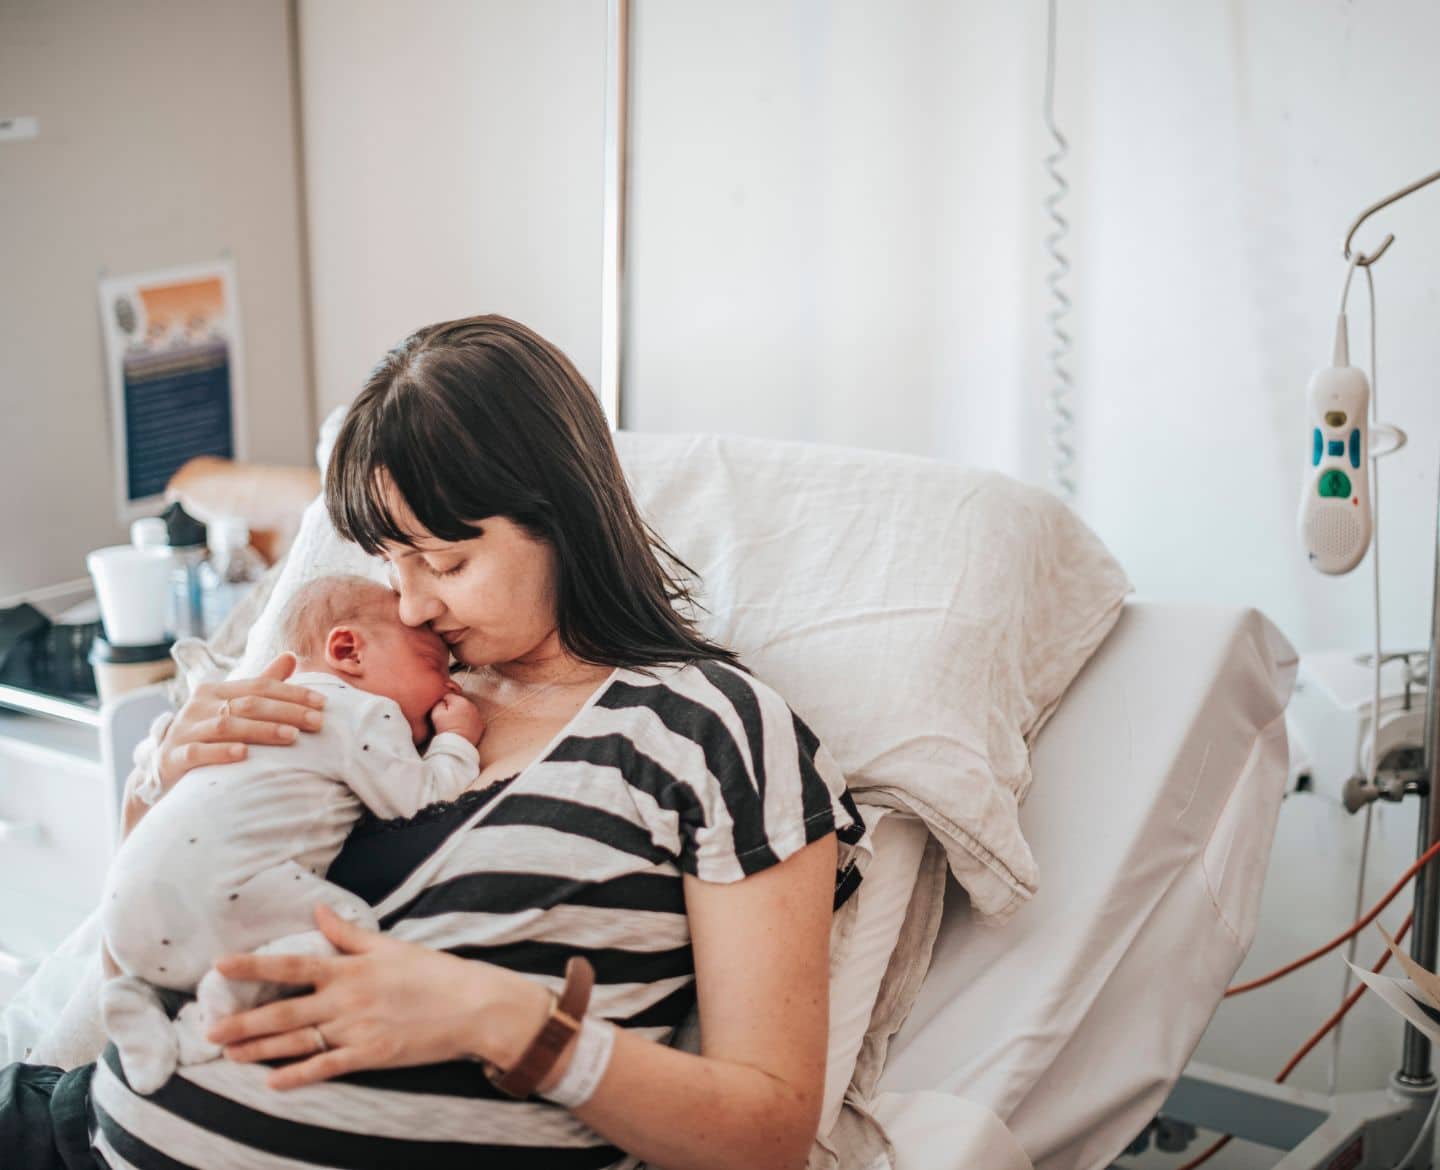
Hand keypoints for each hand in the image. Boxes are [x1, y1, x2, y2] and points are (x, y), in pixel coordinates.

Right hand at [154, 654, 326, 790]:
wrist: (163, 772)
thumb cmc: (208, 736)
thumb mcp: (232, 708)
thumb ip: (262, 684)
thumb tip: (291, 656)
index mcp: (215, 691)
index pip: (259, 686)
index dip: (292, 693)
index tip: (322, 703)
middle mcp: (198, 706)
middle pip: (248, 704)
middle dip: (287, 711)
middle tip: (317, 722)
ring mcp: (185, 731)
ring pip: (227, 726)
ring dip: (262, 730)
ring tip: (292, 736)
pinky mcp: (174, 757)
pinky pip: (198, 752)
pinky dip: (221, 752)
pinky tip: (244, 755)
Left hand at [206, 904, 536, 1089]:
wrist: (472, 1005)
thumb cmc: (432, 972)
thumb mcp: (389, 945)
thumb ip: (347, 932)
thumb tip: (317, 908)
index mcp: (350, 968)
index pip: (291, 963)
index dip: (253, 964)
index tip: (218, 965)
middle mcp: (347, 999)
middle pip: (284, 1010)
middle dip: (244, 1021)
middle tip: (207, 1030)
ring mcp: (357, 1030)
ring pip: (298, 1041)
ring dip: (260, 1048)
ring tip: (229, 1054)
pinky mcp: (371, 1056)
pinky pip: (327, 1067)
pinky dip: (299, 1076)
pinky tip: (272, 1083)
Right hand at [431, 693, 484, 744]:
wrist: (457, 745)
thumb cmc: (446, 729)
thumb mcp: (436, 713)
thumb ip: (439, 702)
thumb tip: (443, 700)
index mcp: (460, 701)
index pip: (449, 696)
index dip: (442, 704)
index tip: (441, 713)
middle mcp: (472, 706)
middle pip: (459, 702)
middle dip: (453, 708)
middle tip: (447, 719)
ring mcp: (478, 716)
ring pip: (467, 710)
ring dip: (461, 714)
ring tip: (454, 724)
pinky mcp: (481, 725)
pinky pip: (472, 719)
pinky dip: (468, 722)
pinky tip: (462, 728)